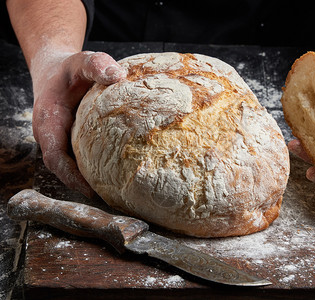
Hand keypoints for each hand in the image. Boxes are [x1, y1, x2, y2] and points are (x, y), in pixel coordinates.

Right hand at [31, 50, 125, 196]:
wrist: (55, 70)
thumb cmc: (68, 68)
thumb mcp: (81, 61)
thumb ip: (96, 65)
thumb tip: (118, 76)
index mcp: (49, 122)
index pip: (55, 157)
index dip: (71, 176)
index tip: (91, 190)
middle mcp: (52, 136)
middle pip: (64, 168)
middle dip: (83, 184)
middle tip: (111, 198)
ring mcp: (60, 140)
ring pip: (72, 165)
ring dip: (89, 179)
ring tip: (116, 193)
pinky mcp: (70, 140)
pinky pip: (79, 157)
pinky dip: (93, 167)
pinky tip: (115, 173)